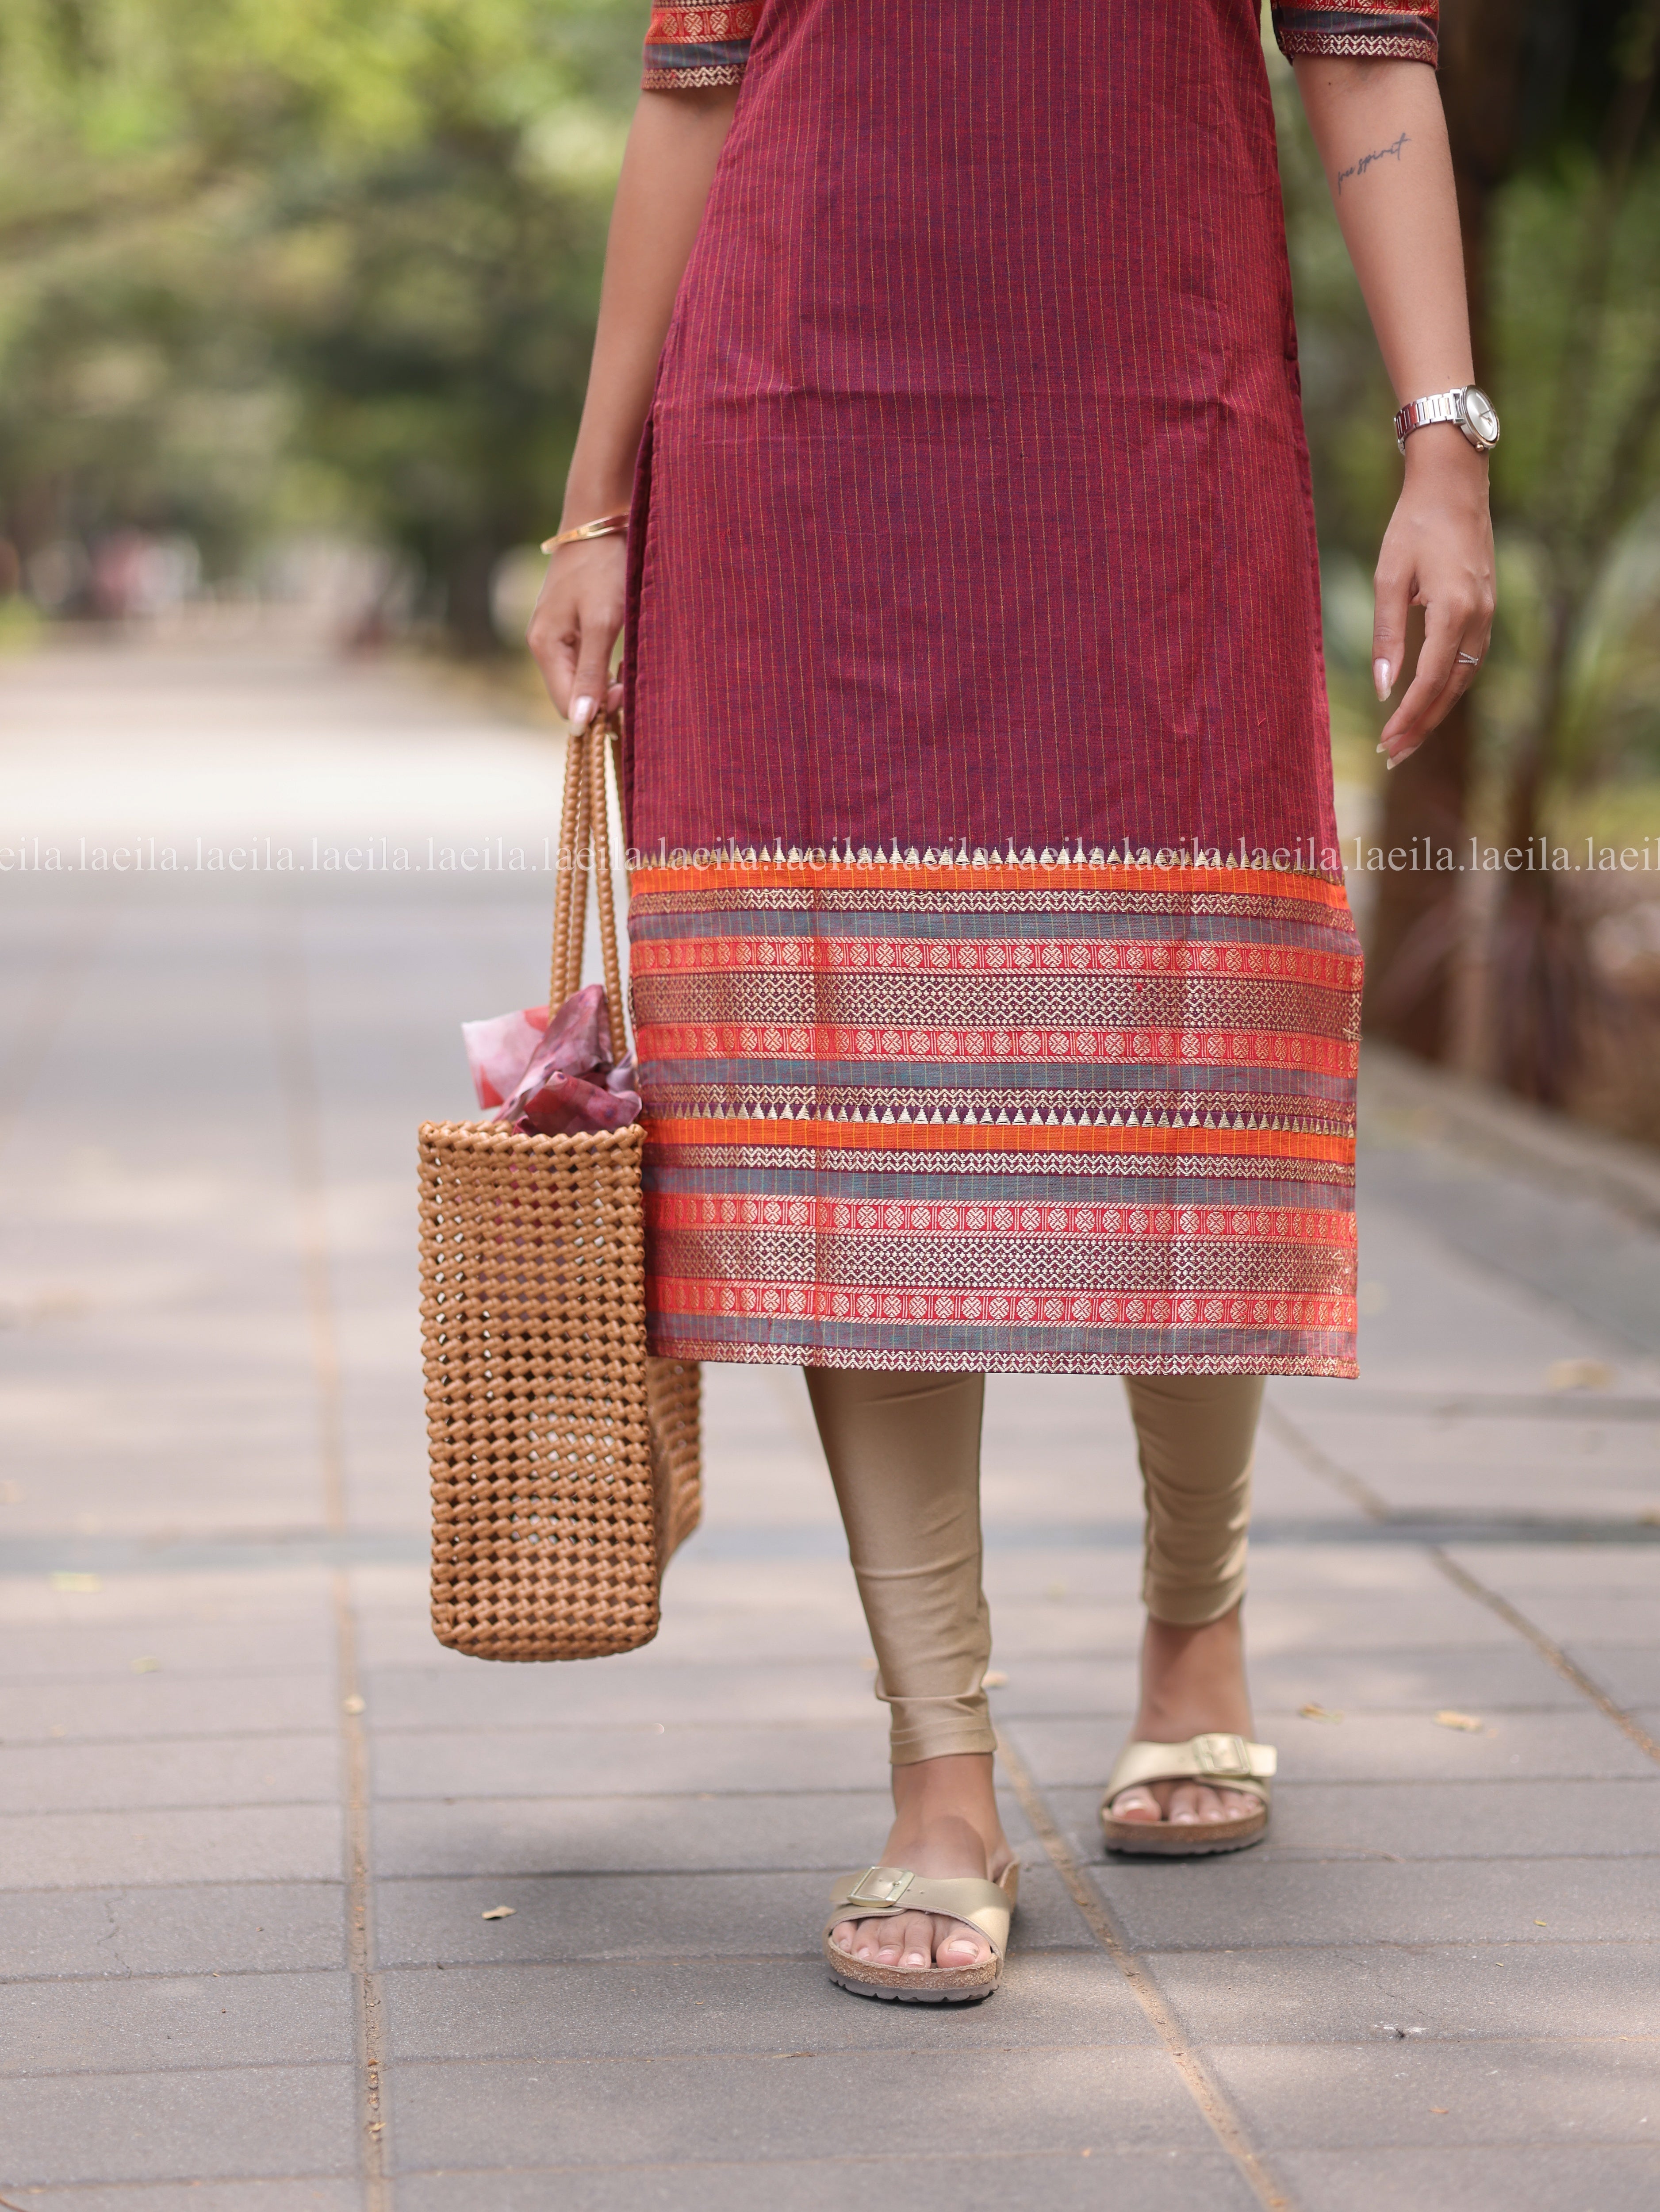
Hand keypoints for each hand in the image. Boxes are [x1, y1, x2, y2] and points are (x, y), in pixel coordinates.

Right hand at [526, 535, 627, 728]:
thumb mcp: (601, 622)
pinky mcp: (571, 625)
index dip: (596, 712)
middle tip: (632, 683)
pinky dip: (606, 667)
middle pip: (571, 694)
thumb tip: (579, 721)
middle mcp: (544, 644)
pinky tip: (624, 656)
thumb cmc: (603, 567)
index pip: (565, 704)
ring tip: (630, 668)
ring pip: (580, 679)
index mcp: (544, 646)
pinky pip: (585, 660)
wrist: (602, 520)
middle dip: (602, 699)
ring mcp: (556, 634)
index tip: (627, 697)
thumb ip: (591, 672)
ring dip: (606, 683)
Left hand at [1372, 426, 1495, 768]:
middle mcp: (1478, 617)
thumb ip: (1385, 634)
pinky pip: (1469, 659)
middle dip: (1422, 725)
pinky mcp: (1486, 608)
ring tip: (1407, 739)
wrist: (1454, 486)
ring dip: (1436, 711)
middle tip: (1393, 757)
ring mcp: (1488, 614)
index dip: (1408, 716)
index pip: (1430, 679)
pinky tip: (1428, 701)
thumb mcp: (1389, 577)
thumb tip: (1382, 687)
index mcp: (1454, 609)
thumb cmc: (1414, 526)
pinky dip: (1448, 686)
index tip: (1385, 742)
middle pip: (1451, 688)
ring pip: (1463, 678)